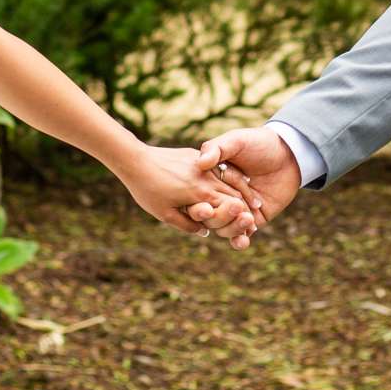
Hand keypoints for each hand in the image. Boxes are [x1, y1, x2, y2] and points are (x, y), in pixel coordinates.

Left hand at [122, 143, 264, 246]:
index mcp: (201, 194)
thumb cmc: (148, 190)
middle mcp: (206, 179)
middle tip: (255, 218)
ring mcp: (202, 166)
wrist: (135, 160)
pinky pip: (218, 168)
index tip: (250, 228)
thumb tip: (204, 233)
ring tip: (251, 201)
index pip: (230, 209)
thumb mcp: (165, 214)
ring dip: (241, 192)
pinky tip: (232, 183)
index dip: (240, 220)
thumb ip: (188, 225)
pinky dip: (229, 178)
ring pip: (228, 180)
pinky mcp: (195, 156)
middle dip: (245, 207)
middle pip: (233, 194)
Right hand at [193, 126, 302, 237]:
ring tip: (247, 218)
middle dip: (219, 217)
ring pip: (224, 228)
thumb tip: (201, 163)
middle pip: (210, 217)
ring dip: (232, 228)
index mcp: (210, 181)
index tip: (205, 209)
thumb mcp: (236, 140)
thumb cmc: (258, 143)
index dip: (198, 206)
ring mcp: (235, 210)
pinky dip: (240, 241)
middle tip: (235, 208)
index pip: (198, 199)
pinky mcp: (252, 219)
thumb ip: (217, 148)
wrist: (288, 154)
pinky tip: (244, 240)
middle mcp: (220, 197)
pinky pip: (241, 235)